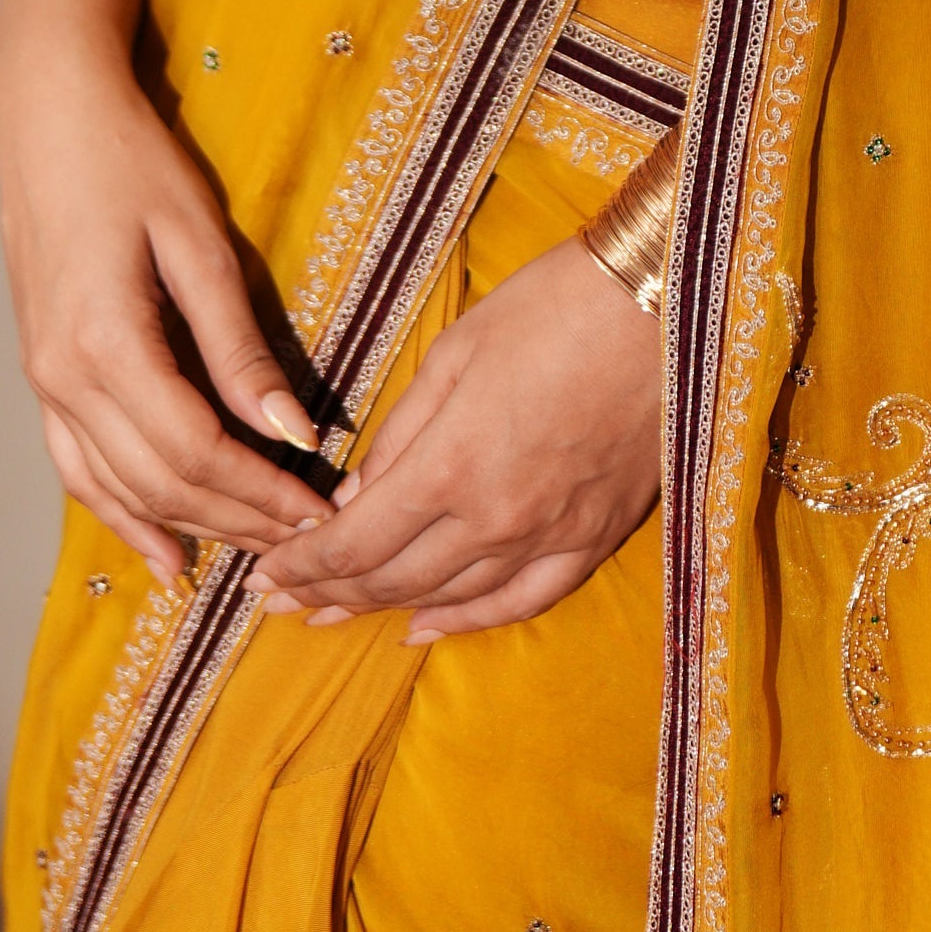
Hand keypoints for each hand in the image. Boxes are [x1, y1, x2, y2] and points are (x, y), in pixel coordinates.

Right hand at [0, 32, 322, 580]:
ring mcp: (43, 382)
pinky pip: (76, 468)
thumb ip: (238, 345)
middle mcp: (64, 378)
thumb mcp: (196, 242)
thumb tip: (292, 430)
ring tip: (253, 549)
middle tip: (305, 537)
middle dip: (238, 518)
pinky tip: (160, 549)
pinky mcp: (40, 374)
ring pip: (118, 487)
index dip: (262, 491)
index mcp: (106, 345)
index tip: (321, 510)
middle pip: (160, 482)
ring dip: (189, 524)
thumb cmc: (129, 163)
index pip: (197, 451)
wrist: (47, 118)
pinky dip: (119, 514)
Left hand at [257, 237, 661, 642]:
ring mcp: (548, 537)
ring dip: (383, 611)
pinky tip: (429, 628)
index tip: (265, 574)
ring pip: (448, 597)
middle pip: (392, 579)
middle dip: (328, 593)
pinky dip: (468, 621)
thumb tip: (353, 498)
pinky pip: (520, 601)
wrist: (665, 303)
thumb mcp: (454, 352)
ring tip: (334, 618)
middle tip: (282, 604)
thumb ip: (399, 433)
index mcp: (450, 467)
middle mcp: (494, 520)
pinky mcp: (593, 538)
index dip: (304, 564)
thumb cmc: (551, 307)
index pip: (355, 543)